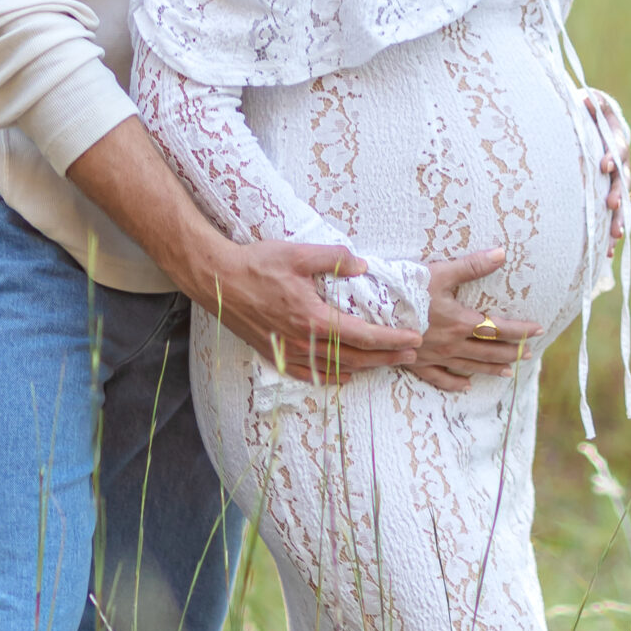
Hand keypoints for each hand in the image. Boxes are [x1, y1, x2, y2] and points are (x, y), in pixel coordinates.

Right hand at [205, 238, 419, 383]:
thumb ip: (334, 258)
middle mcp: (304, 342)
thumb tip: (363, 265)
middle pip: (356, 357)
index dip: (392, 340)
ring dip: (365, 367)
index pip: (364, 336)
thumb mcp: (298, 253)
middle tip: (412, 355)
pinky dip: (331, 377)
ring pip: (336, 368)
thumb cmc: (256, 264)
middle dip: (387, 357)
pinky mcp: (275, 354)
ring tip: (386, 363)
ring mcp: (289, 351)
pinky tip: (343, 376)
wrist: (215, 280)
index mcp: (314, 318)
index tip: (414, 339)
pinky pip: (309, 374)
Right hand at [407, 248, 541, 395]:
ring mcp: (436, 357)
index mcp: (461, 322)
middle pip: (490, 352)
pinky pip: (440, 378)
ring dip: (492, 369)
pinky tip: (465, 386)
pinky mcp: (418, 363)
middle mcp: (452, 344)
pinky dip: (455, 383)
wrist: (371, 312)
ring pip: (471, 367)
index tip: (539, 330)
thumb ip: (472, 266)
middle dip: (512, 352)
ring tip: (509, 372)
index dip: (522, 330)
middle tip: (529, 353)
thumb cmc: (404, 289)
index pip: (500, 328)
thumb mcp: (440, 273)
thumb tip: (501, 253)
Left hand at [584, 94, 630, 248]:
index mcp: (616, 143)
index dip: (613, 156)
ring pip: (622, 204)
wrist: (595, 129)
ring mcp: (617, 184)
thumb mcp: (592, 105)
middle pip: (624, 180)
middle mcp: (621, 166)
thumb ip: (593, 103)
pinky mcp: (610, 198)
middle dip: (618, 192)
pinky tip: (607, 251)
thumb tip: (586, 98)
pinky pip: (613, 218)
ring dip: (619, 218)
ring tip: (615, 235)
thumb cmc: (589, 116)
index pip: (618, 149)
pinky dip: (610, 233)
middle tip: (612, 203)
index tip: (604, 164)